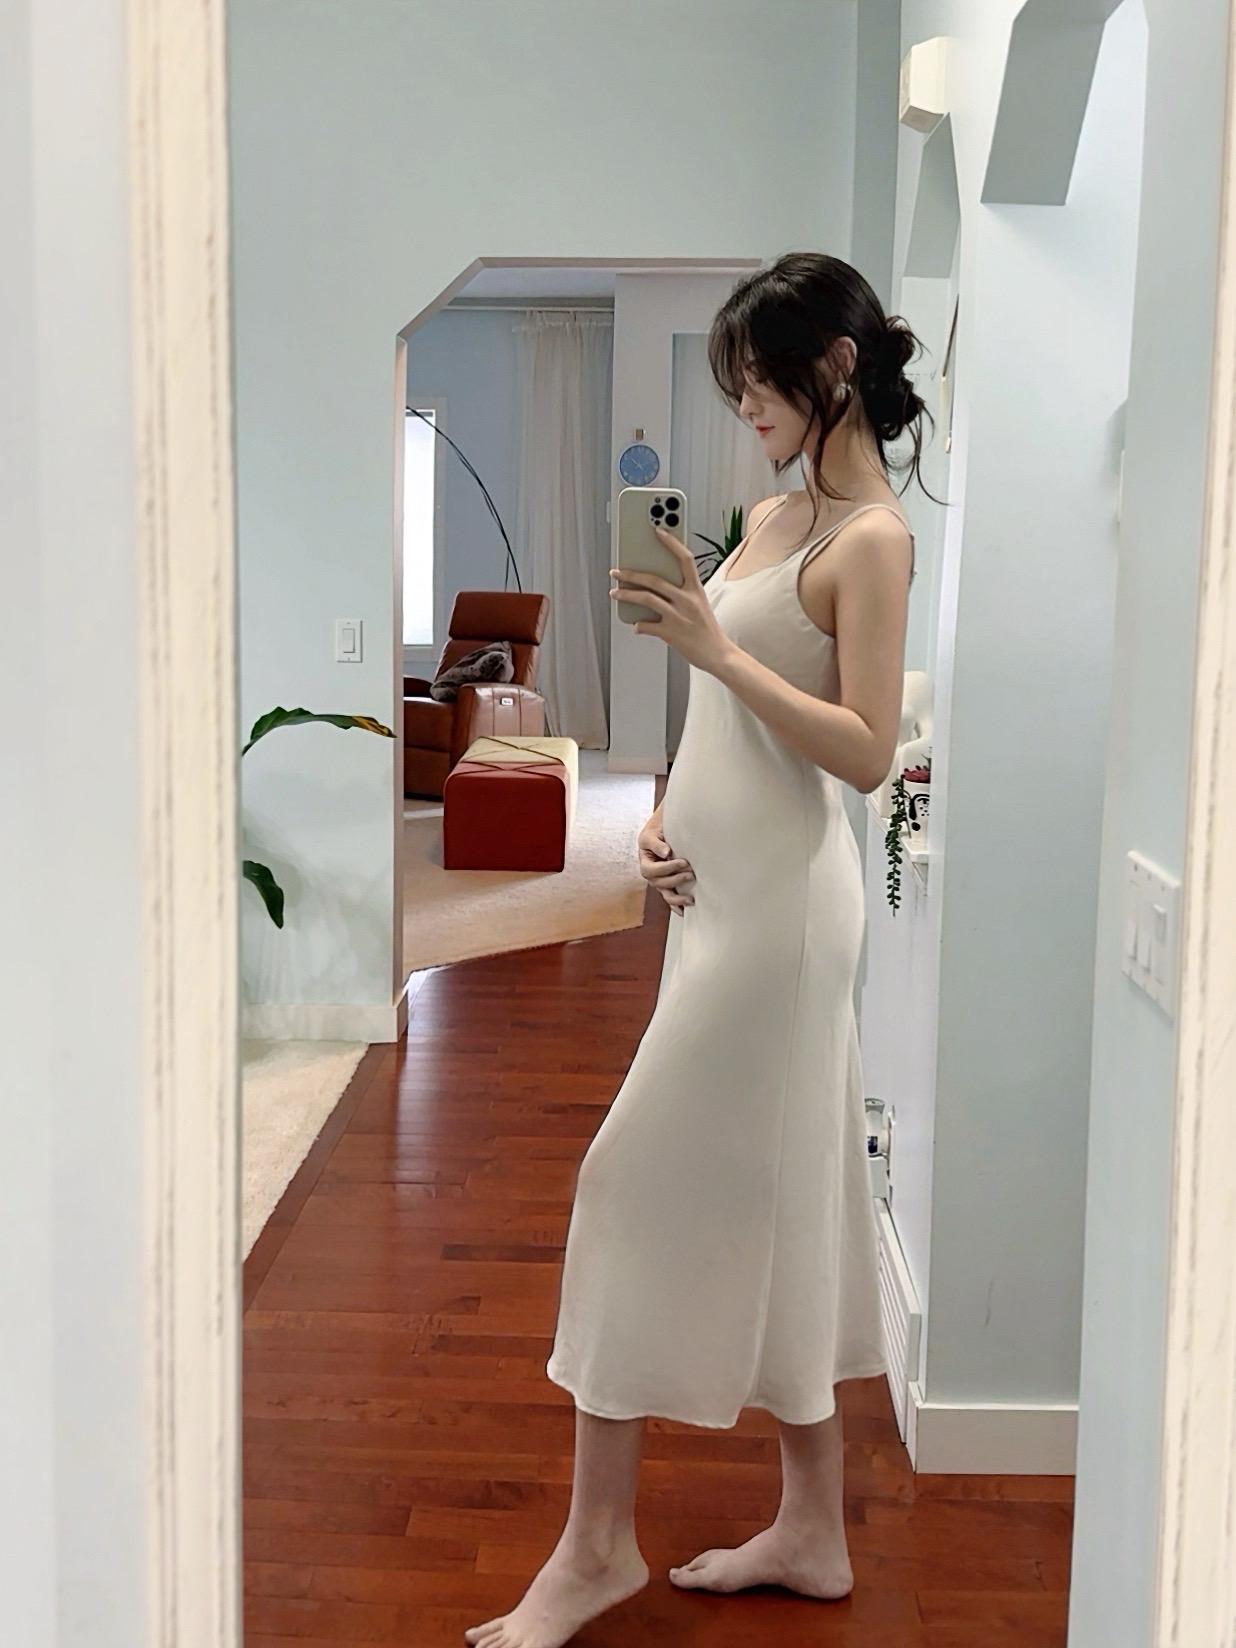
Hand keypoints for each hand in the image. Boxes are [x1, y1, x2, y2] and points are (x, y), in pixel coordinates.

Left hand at [610, 527, 734, 673]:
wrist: (718, 655)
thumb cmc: (708, 630)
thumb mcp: (700, 605)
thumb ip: (681, 594)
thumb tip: (655, 589)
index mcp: (696, 590)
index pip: (685, 559)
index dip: (672, 543)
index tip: (658, 530)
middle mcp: (687, 600)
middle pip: (655, 579)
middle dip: (632, 574)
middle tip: (617, 571)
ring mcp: (678, 616)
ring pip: (646, 598)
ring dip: (626, 594)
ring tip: (614, 592)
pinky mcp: (670, 633)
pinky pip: (646, 626)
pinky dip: (638, 625)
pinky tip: (635, 625)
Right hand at [637, 814, 694, 915]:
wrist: (661, 832)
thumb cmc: (655, 832)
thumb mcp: (651, 834)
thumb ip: (656, 843)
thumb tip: (666, 853)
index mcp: (645, 862)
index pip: (652, 870)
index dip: (667, 868)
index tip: (683, 862)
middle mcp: (651, 875)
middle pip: (659, 883)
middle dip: (676, 880)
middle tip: (691, 873)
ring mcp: (660, 882)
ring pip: (666, 894)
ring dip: (678, 898)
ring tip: (691, 899)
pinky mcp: (669, 885)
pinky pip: (671, 898)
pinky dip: (677, 906)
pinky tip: (685, 912)